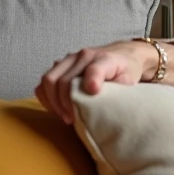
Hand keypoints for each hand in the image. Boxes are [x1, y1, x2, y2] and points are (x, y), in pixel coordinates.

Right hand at [35, 41, 149, 124]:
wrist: (123, 55)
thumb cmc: (126, 70)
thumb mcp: (129, 80)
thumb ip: (117, 88)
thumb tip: (98, 99)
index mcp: (105, 59)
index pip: (94, 69)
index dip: (92, 82)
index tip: (93, 94)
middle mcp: (84, 55)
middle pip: (64, 80)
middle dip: (65, 104)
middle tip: (73, 119)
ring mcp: (70, 58)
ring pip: (49, 79)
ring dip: (53, 102)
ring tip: (66, 116)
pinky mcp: (61, 64)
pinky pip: (44, 82)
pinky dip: (46, 97)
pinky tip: (57, 108)